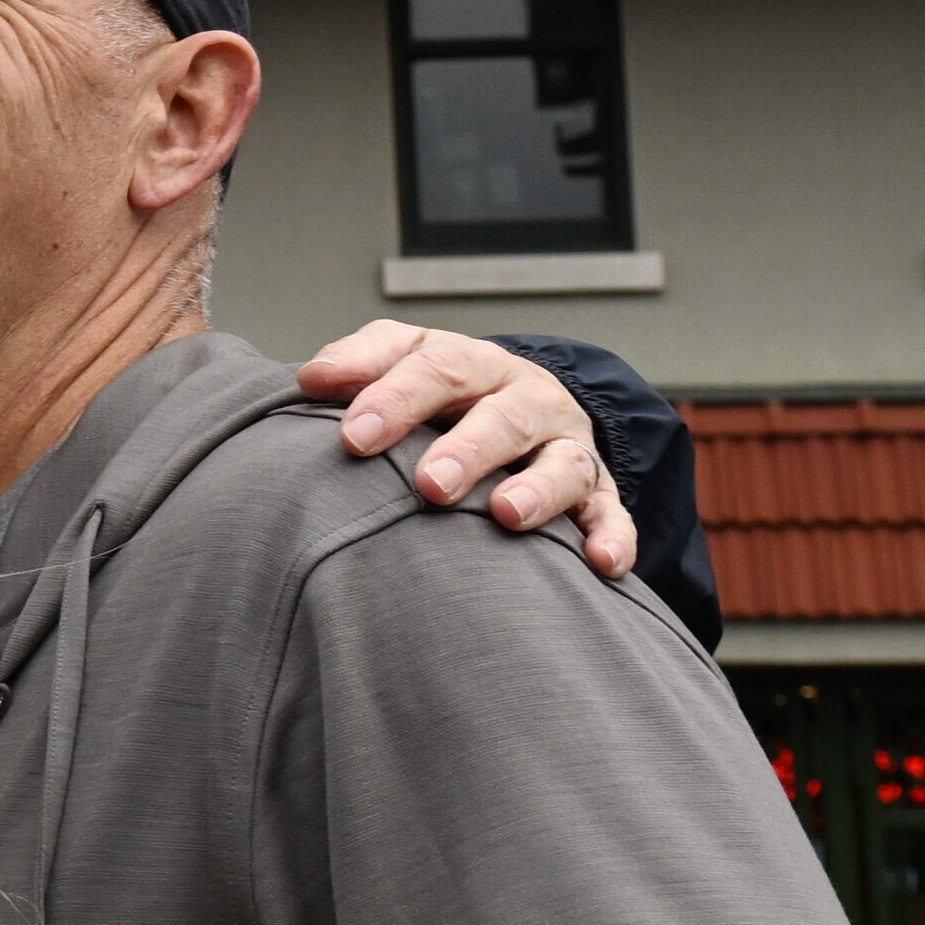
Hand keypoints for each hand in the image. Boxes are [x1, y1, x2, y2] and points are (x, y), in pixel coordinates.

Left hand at [295, 321, 636, 578]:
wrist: (531, 404)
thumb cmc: (449, 392)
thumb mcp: (408, 360)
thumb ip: (362, 363)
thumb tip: (311, 378)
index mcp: (472, 364)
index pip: (434, 369)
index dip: (395, 399)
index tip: (355, 436)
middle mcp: (527, 399)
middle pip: (502, 416)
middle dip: (468, 449)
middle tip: (431, 484)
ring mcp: (566, 447)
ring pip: (563, 463)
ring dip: (537, 489)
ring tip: (506, 514)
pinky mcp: (599, 494)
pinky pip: (612, 515)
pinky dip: (613, 537)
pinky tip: (601, 563)